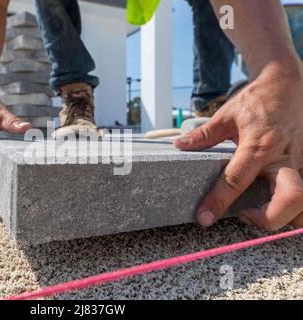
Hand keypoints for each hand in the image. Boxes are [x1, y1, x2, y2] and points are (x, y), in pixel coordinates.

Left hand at [174, 64, 302, 229]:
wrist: (288, 83)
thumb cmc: (257, 100)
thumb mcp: (226, 115)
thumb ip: (203, 135)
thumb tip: (179, 146)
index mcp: (259, 145)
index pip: (236, 180)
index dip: (218, 202)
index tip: (204, 218)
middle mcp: (284, 157)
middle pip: (290, 199)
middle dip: (268, 219)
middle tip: (244, 216)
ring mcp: (302, 161)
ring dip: (284, 216)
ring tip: (260, 211)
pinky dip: (295, 207)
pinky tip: (275, 203)